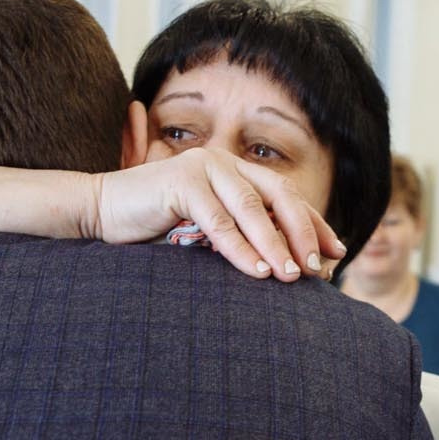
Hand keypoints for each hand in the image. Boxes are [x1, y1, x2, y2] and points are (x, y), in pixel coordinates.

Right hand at [92, 147, 344, 280]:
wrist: (102, 211)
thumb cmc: (154, 227)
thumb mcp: (206, 231)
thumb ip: (239, 234)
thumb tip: (285, 266)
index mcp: (235, 170)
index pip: (286, 196)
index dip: (314, 223)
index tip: (337, 253)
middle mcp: (224, 162)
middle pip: (279, 196)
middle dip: (304, 233)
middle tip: (320, 269)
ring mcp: (203, 167)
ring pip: (252, 209)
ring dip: (275, 245)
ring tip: (293, 277)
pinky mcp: (181, 182)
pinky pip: (219, 221)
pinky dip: (240, 248)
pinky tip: (256, 272)